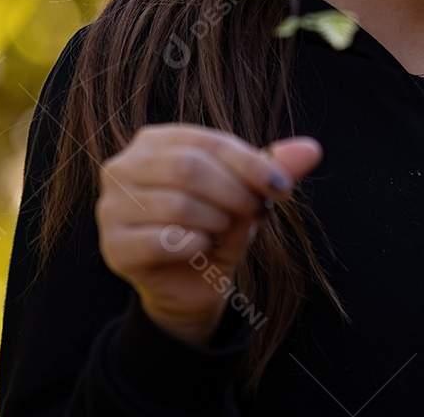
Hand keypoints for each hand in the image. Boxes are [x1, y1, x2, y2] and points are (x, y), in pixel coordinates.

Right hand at [95, 124, 322, 345]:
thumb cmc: (218, 223)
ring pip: (178, 204)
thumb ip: (276, 168)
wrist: (193, 282)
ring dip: (217, 222)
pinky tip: (202, 248)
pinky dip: (194, 245)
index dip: (251, 164)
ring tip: (224, 230)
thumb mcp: (249, 192)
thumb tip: (313, 149)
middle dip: (234, 193)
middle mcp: (124, 166)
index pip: (208, 141)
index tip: (283, 188)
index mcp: (156, 139)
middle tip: (255, 213)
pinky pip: (161, 241)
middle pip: (189, 168)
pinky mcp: (113, 247)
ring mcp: (111, 207)